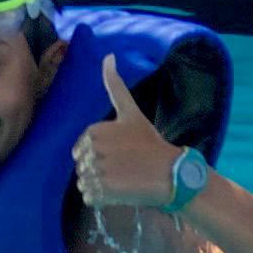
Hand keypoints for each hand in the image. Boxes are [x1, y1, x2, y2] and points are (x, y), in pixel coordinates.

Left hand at [71, 54, 186, 212]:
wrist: (173, 174)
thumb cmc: (151, 144)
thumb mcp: (131, 112)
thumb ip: (115, 85)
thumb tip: (108, 54)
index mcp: (93, 131)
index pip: (80, 148)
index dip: (99, 154)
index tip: (120, 154)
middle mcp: (92, 150)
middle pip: (81, 165)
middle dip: (98, 169)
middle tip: (123, 168)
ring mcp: (97, 171)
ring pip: (84, 182)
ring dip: (99, 185)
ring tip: (122, 180)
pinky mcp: (103, 192)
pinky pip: (88, 197)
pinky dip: (100, 198)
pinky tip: (119, 192)